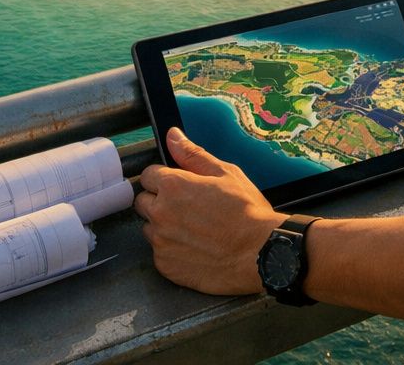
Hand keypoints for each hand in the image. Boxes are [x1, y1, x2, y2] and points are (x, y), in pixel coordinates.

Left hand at [134, 127, 285, 294]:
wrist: (260, 252)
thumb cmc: (247, 212)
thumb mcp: (225, 173)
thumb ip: (193, 154)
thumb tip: (173, 137)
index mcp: (173, 186)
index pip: (148, 175)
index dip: (164, 178)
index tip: (179, 185)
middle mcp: (160, 213)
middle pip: (143, 202)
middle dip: (159, 201)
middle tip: (187, 208)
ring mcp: (161, 242)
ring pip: (149, 228)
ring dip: (164, 227)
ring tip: (194, 230)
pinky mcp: (165, 265)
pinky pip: (159, 253)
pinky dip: (172, 250)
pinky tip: (195, 248)